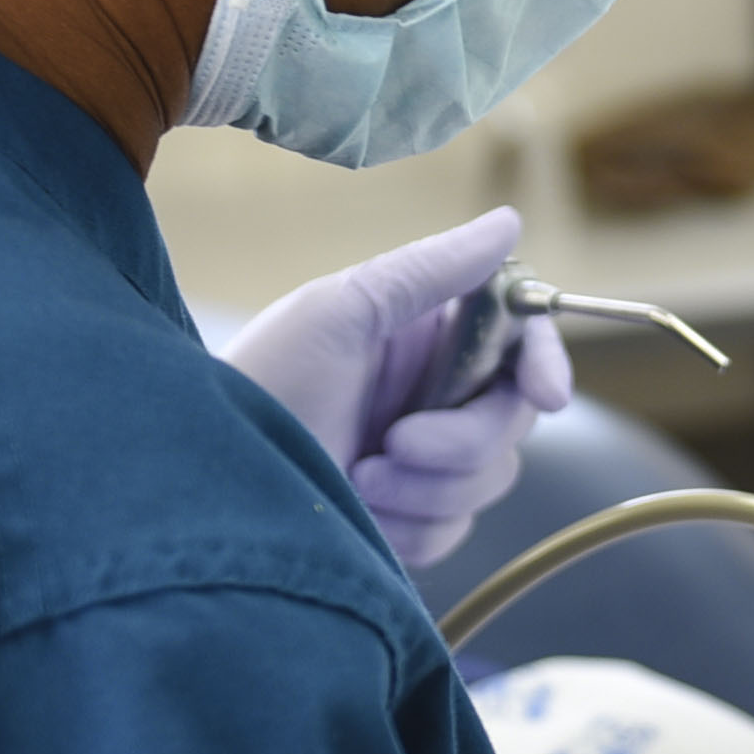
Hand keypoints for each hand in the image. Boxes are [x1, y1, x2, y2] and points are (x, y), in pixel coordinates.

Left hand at [219, 205, 571, 567]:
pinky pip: (452, 532)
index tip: (546, 395)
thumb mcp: (340, 312)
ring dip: (428, 489)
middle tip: (395, 442)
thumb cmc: (260, 380)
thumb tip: (509, 221)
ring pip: (489, 481)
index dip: (545, 362)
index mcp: (425, 333)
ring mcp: (421, 459)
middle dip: (462, 442)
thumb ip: (431, 270)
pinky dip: (413, 528)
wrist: (206, 479)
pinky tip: (362, 511)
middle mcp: (432, 392)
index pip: (518, 339)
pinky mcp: (406, 519)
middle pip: (512, 419)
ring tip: (360, 477)